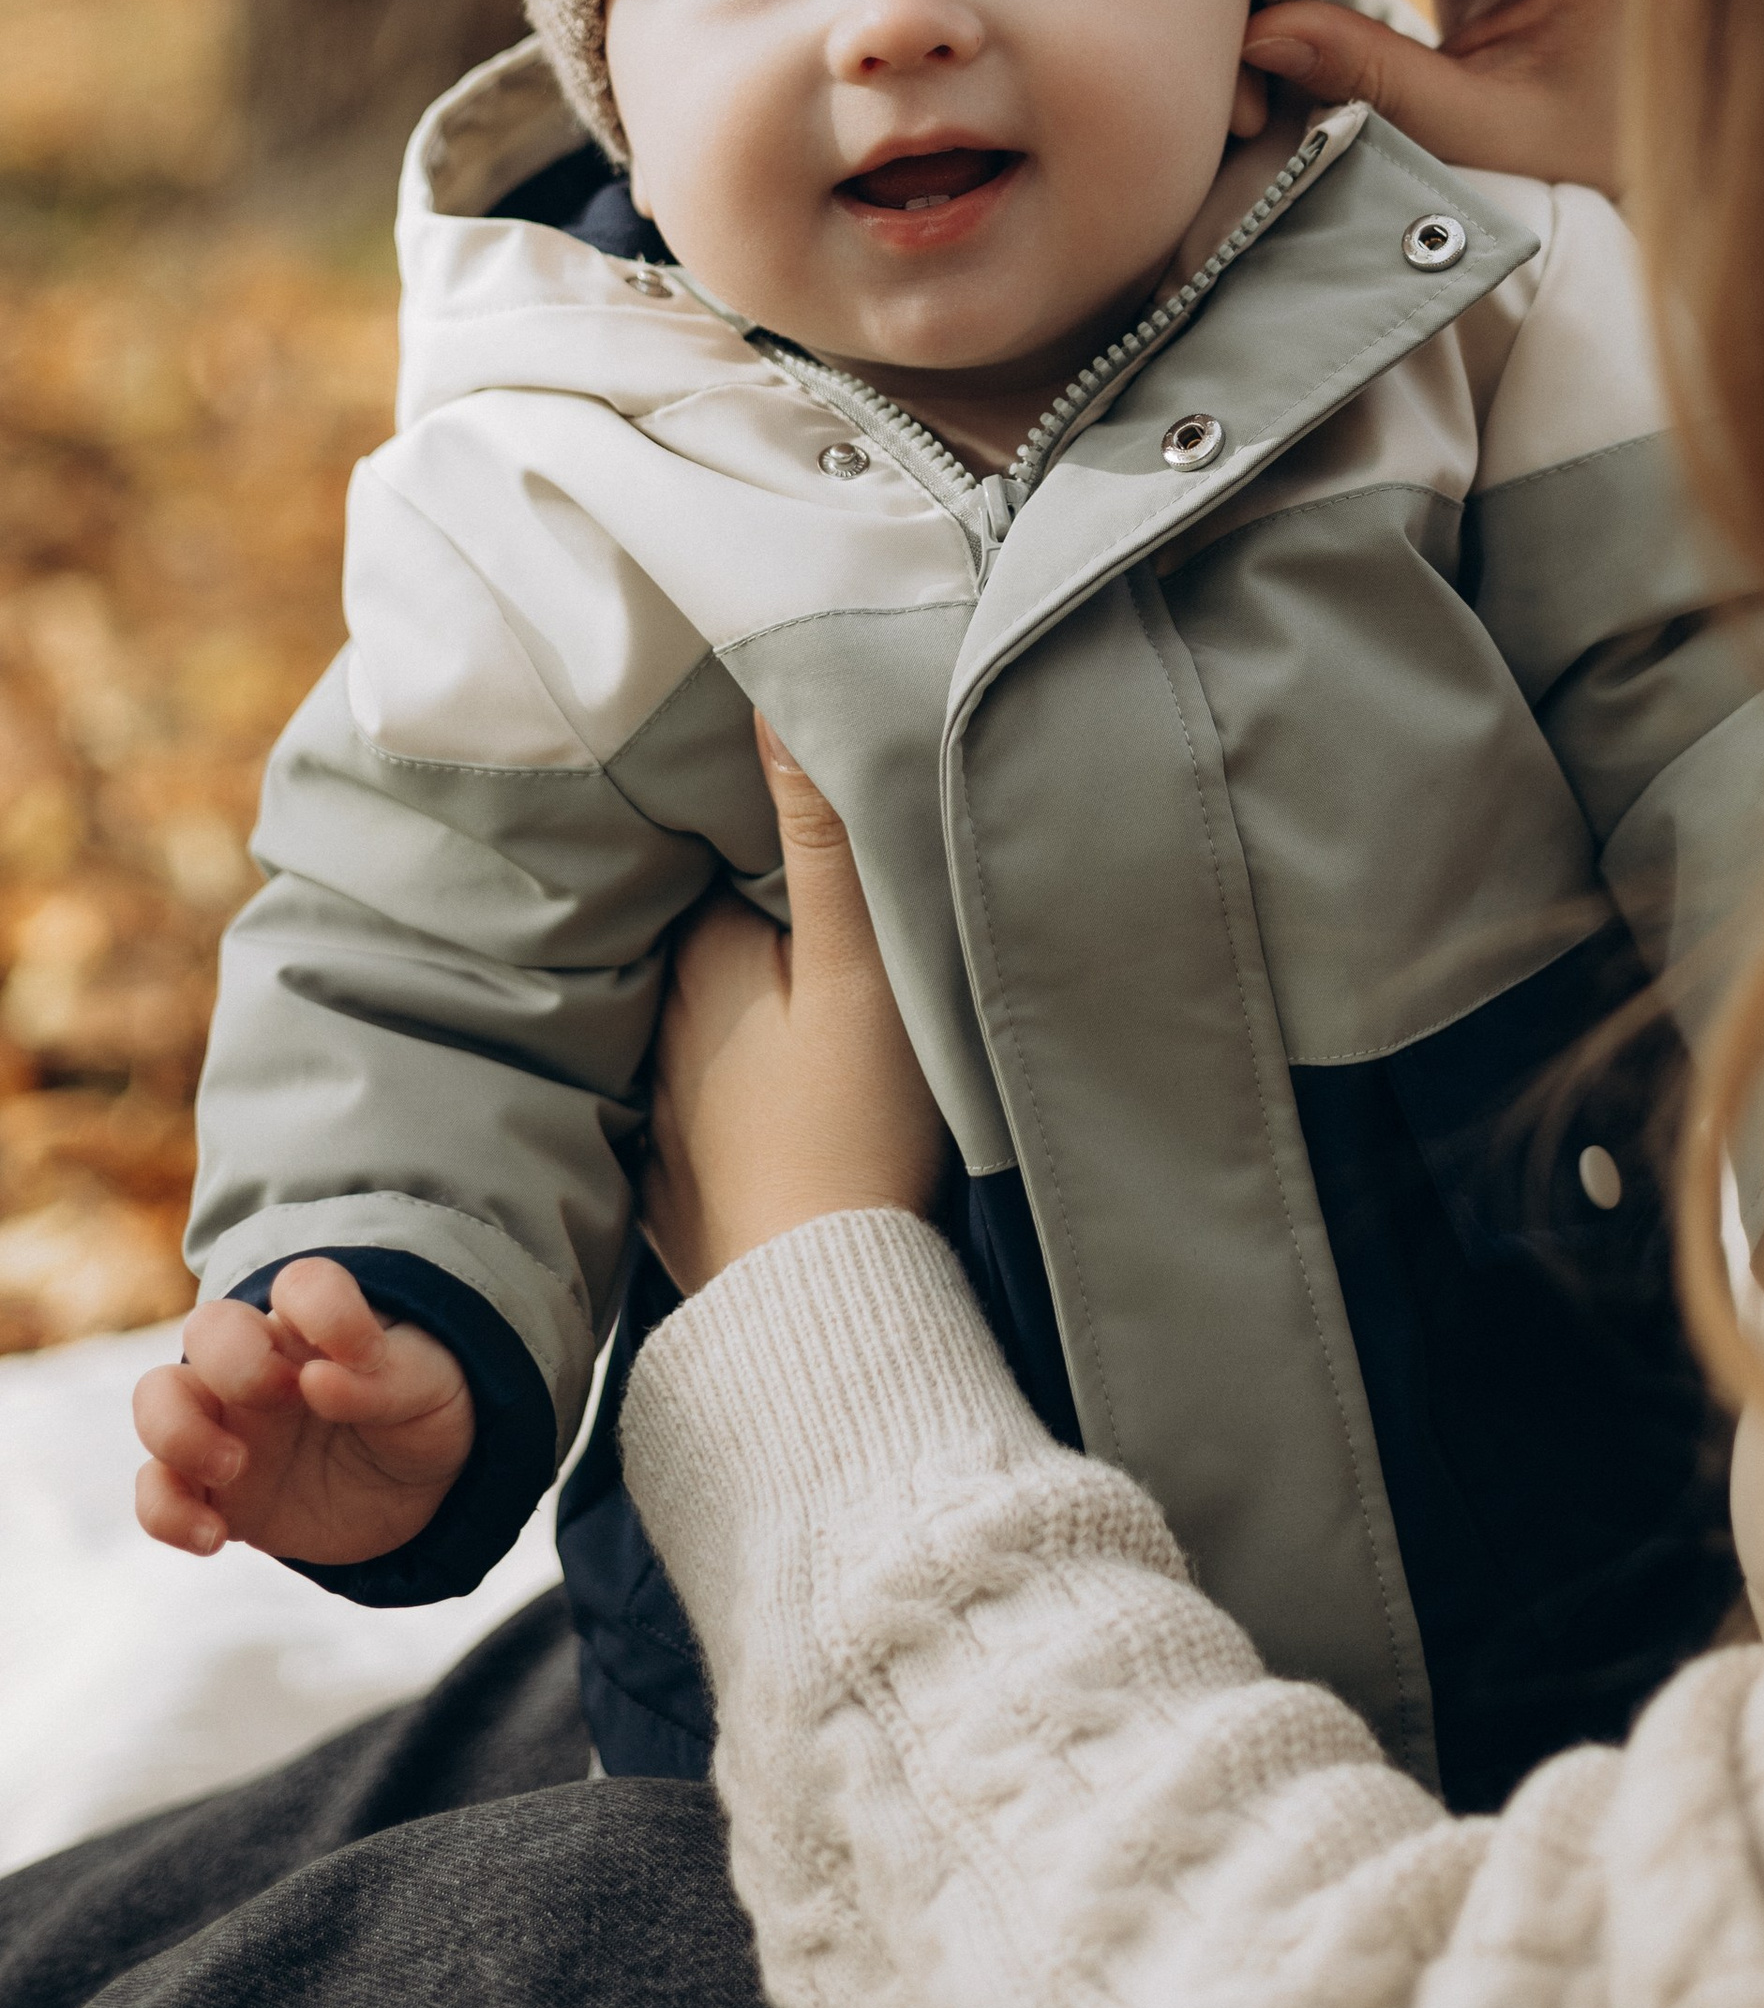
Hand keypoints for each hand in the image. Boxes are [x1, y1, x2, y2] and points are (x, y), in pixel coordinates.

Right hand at [133, 1258, 474, 1564]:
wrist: (417, 1494)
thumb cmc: (422, 1415)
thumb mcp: (430, 1393)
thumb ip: (384, 1382)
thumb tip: (317, 1379)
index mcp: (322, 1324)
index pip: (302, 1285)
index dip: (324, 1309)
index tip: (365, 1354)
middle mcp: (264, 1362)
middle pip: (209, 1327)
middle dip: (236, 1362)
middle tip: (283, 1400)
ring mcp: (228, 1423)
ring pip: (157, 1397)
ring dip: (177, 1431)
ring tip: (234, 1468)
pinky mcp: (211, 1488)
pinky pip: (155, 1489)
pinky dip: (167, 1513)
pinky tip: (217, 1537)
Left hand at [643, 716, 949, 1291]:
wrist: (822, 1305)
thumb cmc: (854, 1130)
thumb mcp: (860, 967)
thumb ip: (823, 835)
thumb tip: (774, 701)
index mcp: (699, 956)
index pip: (713, 851)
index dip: (751, 818)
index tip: (788, 789)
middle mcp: (659, 1022)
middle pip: (703, 929)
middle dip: (735, 901)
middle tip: (791, 869)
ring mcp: (665, 1104)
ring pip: (700, 1011)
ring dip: (730, 990)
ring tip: (782, 971)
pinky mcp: (684, 1174)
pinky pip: (700, 1090)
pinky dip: (724, 1070)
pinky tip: (764, 1076)